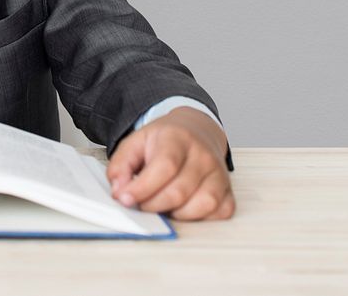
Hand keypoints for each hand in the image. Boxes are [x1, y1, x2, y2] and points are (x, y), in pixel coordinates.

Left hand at [106, 106, 234, 220]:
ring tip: (161, 205)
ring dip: (176, 214)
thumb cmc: (165, 139)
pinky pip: (220, 212)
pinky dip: (200, 218)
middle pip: (180, 191)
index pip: (164, 167)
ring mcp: (219, 173)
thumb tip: (119, 190)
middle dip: (153, 204)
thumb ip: (121, 164)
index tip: (125, 198)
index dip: (143, 188)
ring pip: (202, 205)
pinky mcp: (228, 190)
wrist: (196, 129)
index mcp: (177, 139)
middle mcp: (202, 156)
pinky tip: (183, 209)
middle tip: (139, 204)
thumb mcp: (136, 141)